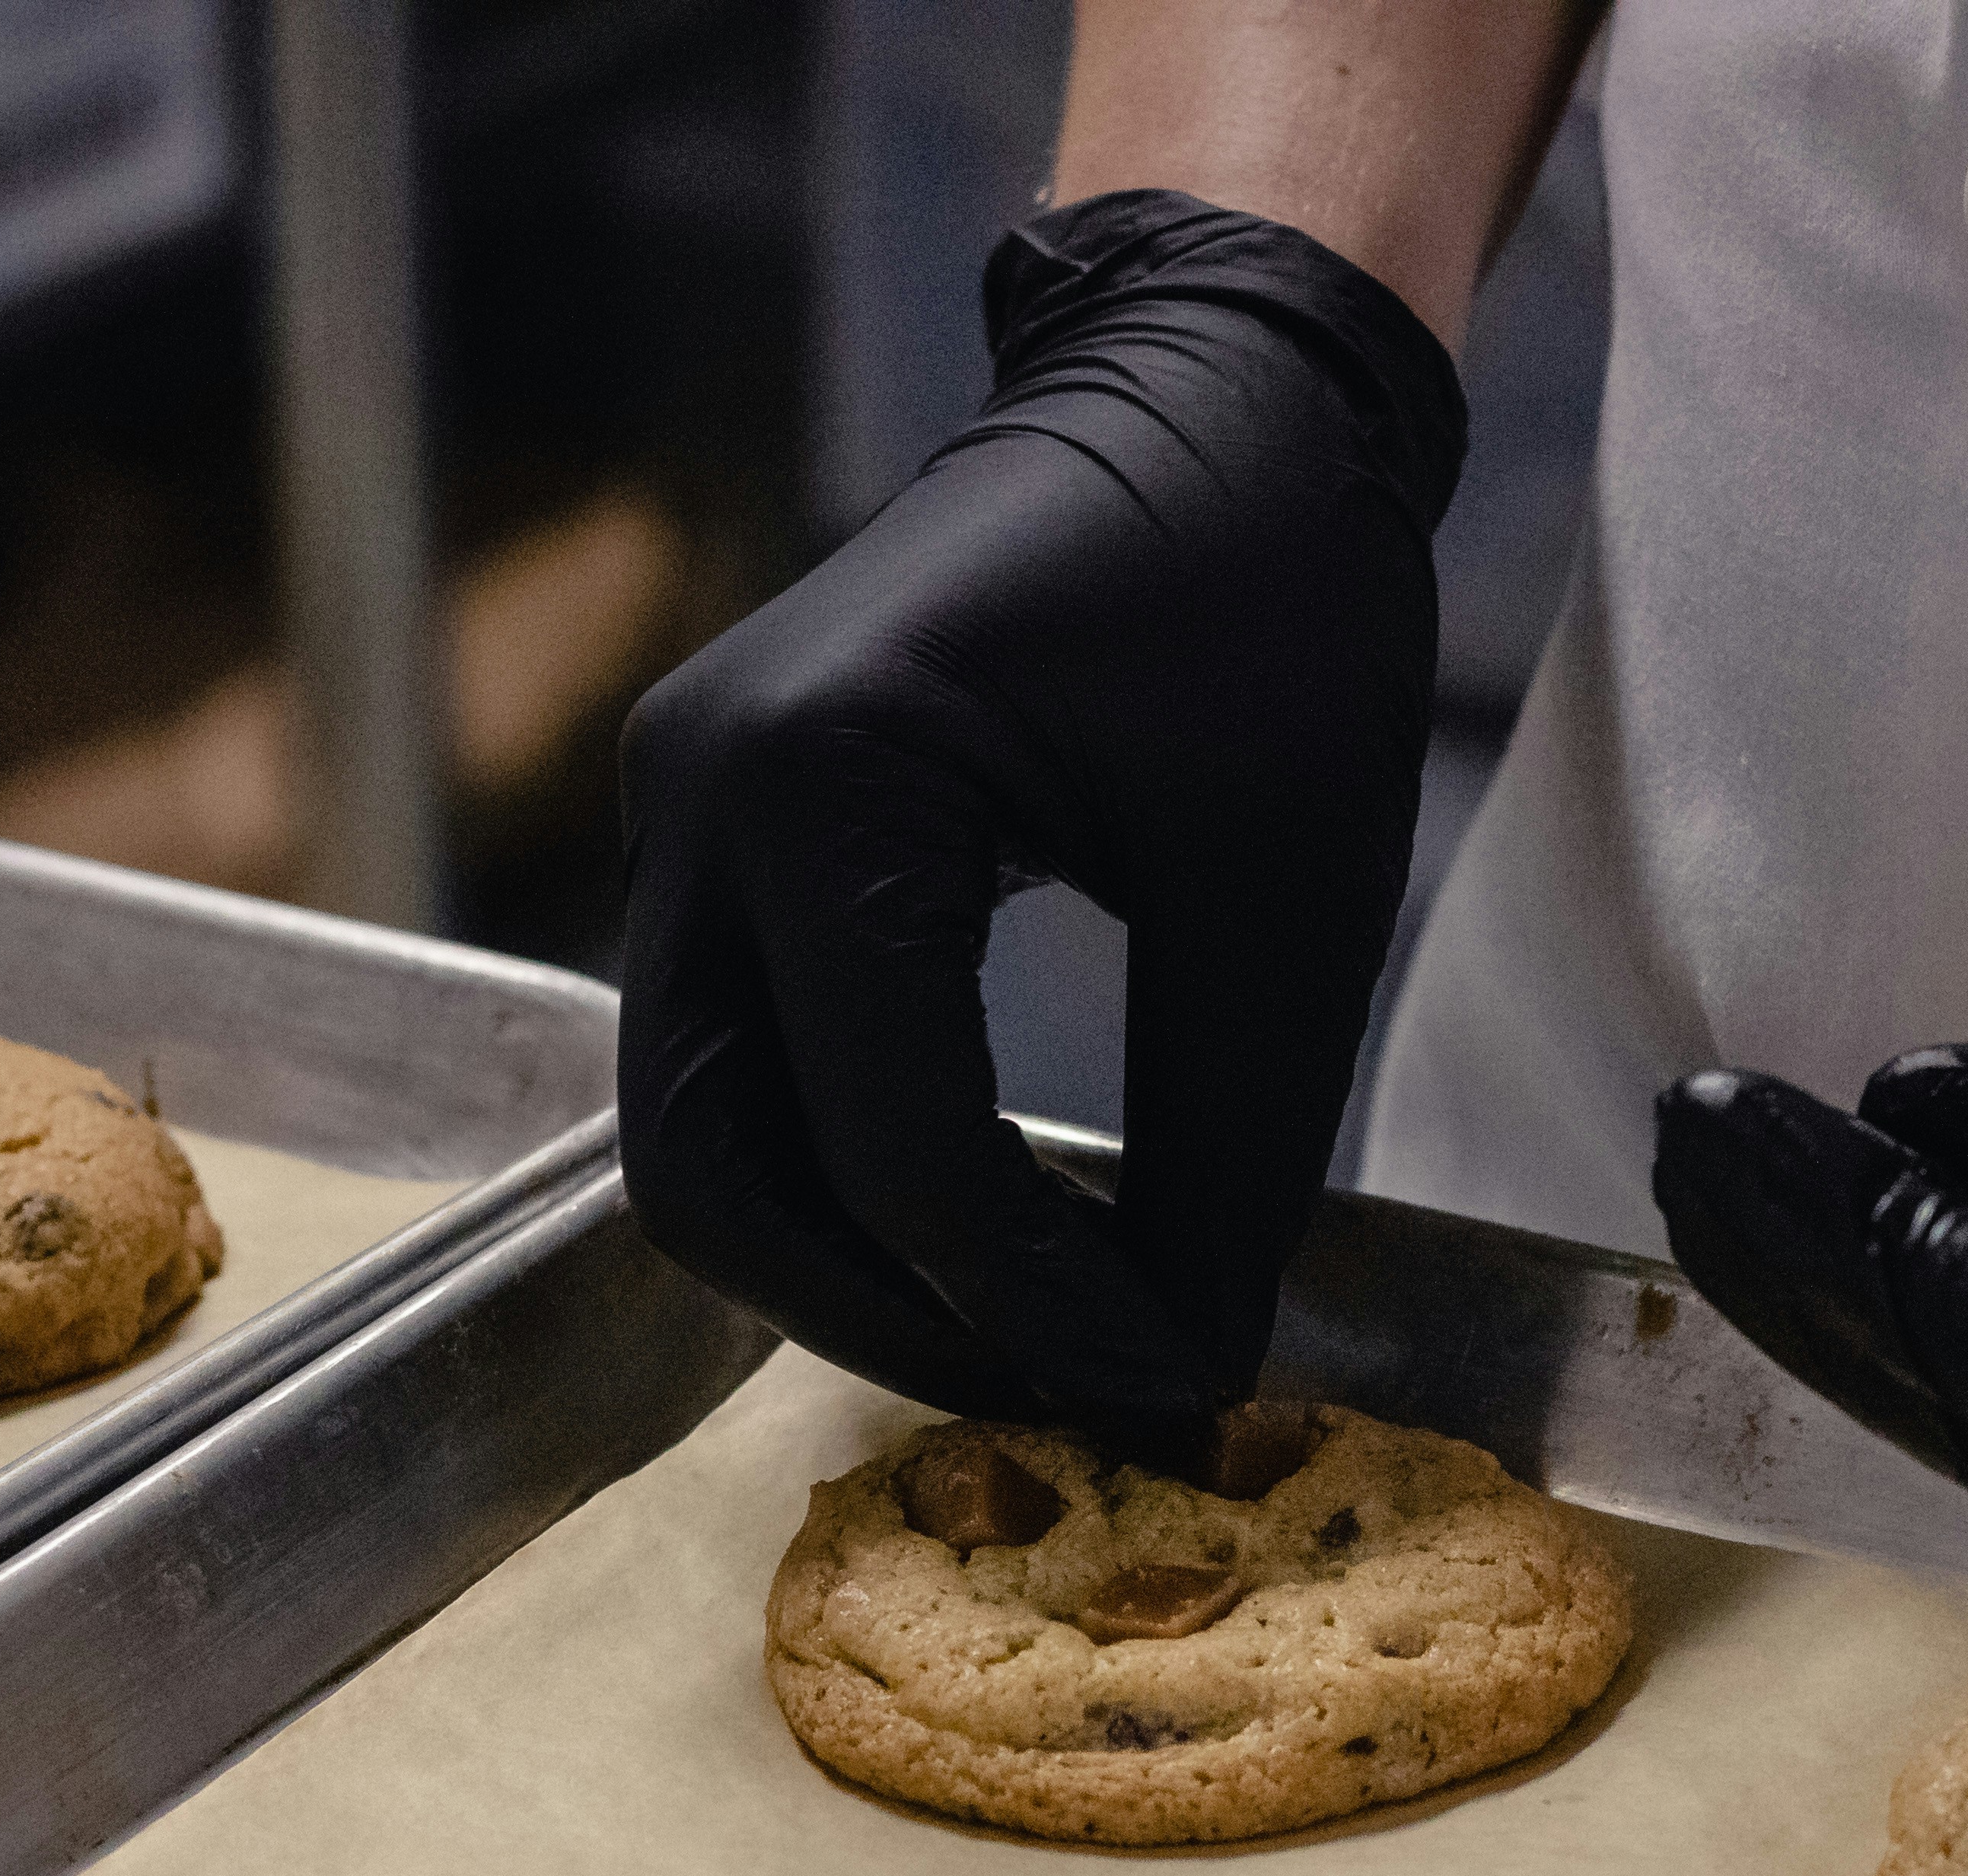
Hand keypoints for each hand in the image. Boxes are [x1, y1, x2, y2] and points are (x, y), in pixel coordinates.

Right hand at [617, 190, 1462, 1462]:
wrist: (1207, 392)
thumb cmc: (1263, 593)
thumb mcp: (1283, 901)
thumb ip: (1228, 1158)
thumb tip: (1185, 1372)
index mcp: (829, 782)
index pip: (899, 1145)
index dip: (1036, 1305)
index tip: (1169, 1388)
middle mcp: (702, 795)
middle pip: (715, 1174)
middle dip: (885, 1316)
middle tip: (1061, 1391)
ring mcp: (684, 809)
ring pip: (698, 1137)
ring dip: (846, 1263)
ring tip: (1028, 1330)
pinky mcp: (716, 831)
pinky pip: (734, 1058)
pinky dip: (837, 1170)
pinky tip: (983, 1224)